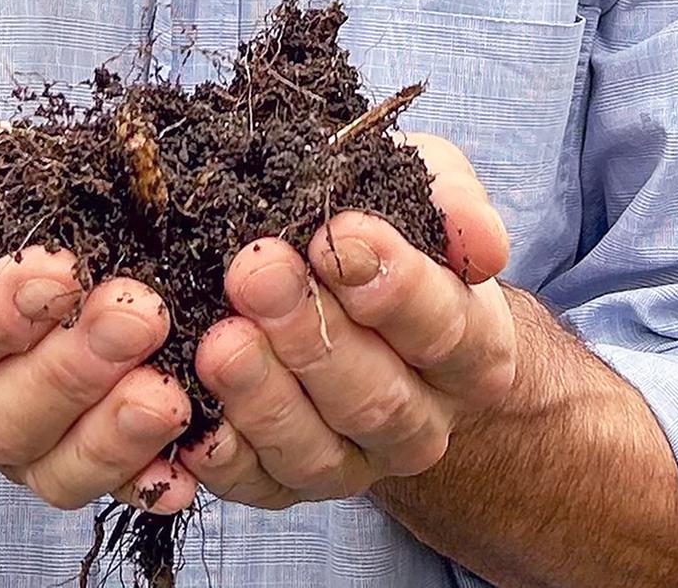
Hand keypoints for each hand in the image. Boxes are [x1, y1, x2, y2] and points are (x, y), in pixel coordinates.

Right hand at [0, 122, 195, 510]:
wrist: (10, 242)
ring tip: (168, 394)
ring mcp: (12, 452)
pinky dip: (148, 476)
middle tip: (140, 315)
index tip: (61, 271)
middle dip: (72, 370)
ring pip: (51, 468)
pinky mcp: (73, 468)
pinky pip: (108, 488)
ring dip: (114, 432)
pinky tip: (188, 465)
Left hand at [157, 132, 522, 510]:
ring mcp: (357, 462)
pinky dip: (225, 456)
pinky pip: (258, 485)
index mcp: (472, 351)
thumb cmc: (393, 237)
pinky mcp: (290, 486)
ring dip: (263, 394)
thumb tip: (481, 243)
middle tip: (258, 272)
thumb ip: (452, 200)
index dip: (395, 286)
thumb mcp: (425, 192)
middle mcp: (423, 422)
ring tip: (220, 339)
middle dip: (312, 333)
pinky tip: (196, 417)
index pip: (445, 327)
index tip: (339, 235)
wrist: (368, 310)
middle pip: (376, 395)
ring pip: (316, 449)